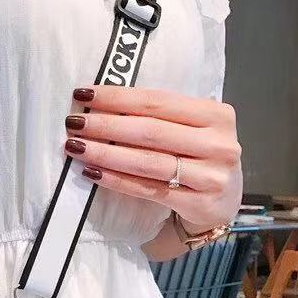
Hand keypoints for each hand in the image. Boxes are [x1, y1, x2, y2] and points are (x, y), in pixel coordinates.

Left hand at [64, 85, 242, 230]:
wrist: (223, 202)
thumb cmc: (197, 157)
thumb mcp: (192, 128)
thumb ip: (161, 115)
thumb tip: (101, 103)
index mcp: (216, 114)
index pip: (158, 101)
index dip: (117, 97)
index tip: (83, 94)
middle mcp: (218, 143)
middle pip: (150, 131)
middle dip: (106, 125)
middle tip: (73, 122)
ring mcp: (211, 176)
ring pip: (147, 161)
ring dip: (106, 153)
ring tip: (76, 146)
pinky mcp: (198, 203)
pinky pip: (147, 189)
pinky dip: (116, 179)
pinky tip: (92, 172)